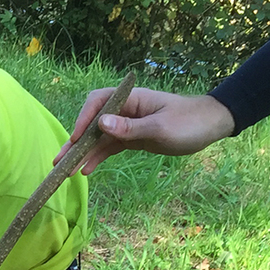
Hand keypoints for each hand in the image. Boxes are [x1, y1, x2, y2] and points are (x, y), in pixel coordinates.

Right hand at [53, 88, 235, 174]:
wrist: (212, 126)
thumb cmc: (190, 122)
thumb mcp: (161, 127)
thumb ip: (130, 128)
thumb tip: (101, 124)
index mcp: (131, 99)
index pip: (98, 103)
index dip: (83, 120)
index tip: (75, 139)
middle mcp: (124, 110)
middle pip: (92, 123)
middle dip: (75, 142)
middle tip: (58, 161)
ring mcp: (127, 124)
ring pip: (98, 138)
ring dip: (83, 153)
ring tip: (66, 170)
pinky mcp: (132, 138)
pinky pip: (109, 147)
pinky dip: (98, 158)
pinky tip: (87, 170)